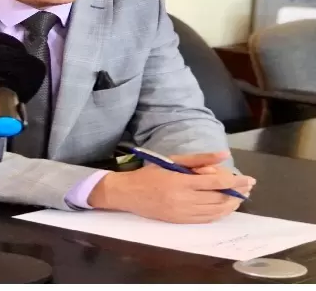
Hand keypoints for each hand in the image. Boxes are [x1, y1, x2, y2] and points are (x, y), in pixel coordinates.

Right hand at [87, 151, 255, 223]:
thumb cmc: (149, 174)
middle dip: (237, 193)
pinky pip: (206, 220)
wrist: (128, 194)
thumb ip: (199, 159)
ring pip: (215, 212)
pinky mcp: (180, 222)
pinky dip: (219, 214)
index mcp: (181, 182)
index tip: (249, 179)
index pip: (216, 183)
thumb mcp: (172, 161)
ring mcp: (183, 213)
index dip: (235, 182)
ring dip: (231, 205)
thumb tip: (223, 155)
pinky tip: (224, 208)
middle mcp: (184, 199)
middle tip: (247, 188)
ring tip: (239, 198)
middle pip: (219, 199)